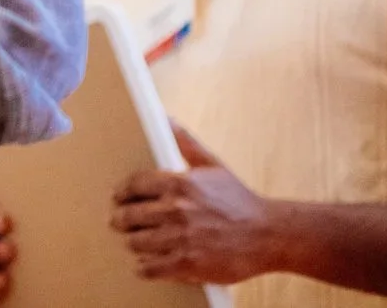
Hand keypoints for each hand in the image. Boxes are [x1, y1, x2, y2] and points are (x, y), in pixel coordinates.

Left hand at [113, 124, 279, 285]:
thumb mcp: (213, 165)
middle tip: (119, 222)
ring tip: (135, 241)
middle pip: (129, 215)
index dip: (121, 192)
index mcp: (179, 183)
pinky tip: (145, 264)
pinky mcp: (188, 264)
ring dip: (133, 242)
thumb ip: (186, 143)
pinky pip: (151, 268)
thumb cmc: (240, 200)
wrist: (269, 234)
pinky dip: (144, 267)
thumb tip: (166, 118)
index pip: (134, 185)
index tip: (117, 197)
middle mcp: (176, 210)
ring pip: (136, 242)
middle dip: (121, 219)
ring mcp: (181, 238)